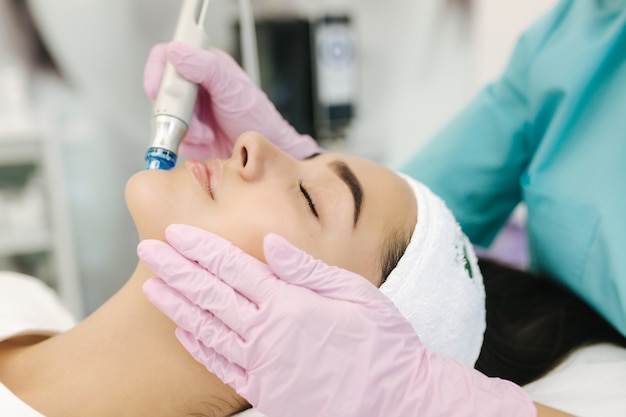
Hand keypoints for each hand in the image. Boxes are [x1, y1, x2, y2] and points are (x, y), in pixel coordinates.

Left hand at [138, 224, 535, 416]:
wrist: (396, 397)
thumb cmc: (382, 342)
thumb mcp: (355, 292)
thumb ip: (307, 268)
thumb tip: (271, 242)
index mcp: (289, 304)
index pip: (233, 267)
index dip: (201, 247)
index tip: (176, 232)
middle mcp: (268, 333)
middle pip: (211, 294)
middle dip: (176, 268)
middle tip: (148, 249)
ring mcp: (262, 365)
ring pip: (208, 328)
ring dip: (177, 304)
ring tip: (153, 285)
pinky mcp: (265, 391)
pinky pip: (222, 366)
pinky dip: (200, 346)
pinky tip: (184, 330)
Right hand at [143, 42, 319, 159]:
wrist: (261, 154)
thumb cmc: (257, 118)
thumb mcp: (232, 88)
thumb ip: (205, 67)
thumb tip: (176, 52)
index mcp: (203, 65)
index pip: (166, 58)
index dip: (157, 72)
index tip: (158, 90)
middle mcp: (195, 86)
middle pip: (163, 92)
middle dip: (177, 113)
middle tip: (194, 124)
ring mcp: (191, 110)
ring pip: (166, 118)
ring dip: (187, 131)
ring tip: (208, 135)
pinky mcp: (191, 132)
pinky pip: (175, 138)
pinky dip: (190, 145)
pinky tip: (207, 145)